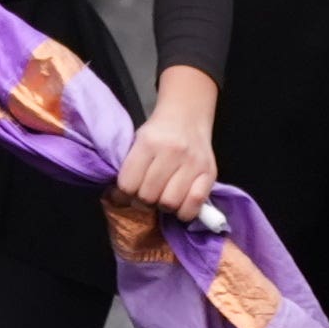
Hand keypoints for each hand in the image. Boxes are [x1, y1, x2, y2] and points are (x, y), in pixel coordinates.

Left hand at [114, 69, 220, 225]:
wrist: (187, 116)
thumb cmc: (158, 132)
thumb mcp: (137, 141)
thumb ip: (129, 168)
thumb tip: (118, 199)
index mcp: (148, 142)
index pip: (128, 184)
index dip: (123, 193)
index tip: (127, 192)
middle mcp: (172, 152)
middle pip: (148, 196)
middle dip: (143, 200)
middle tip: (146, 194)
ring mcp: (193, 163)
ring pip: (170, 203)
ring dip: (163, 206)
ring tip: (163, 197)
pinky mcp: (209, 173)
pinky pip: (194, 204)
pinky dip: (184, 211)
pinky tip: (180, 203)